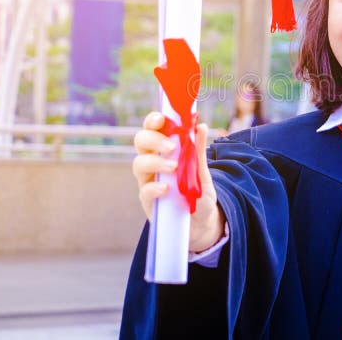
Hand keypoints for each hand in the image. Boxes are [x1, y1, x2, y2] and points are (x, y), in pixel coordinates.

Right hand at [132, 111, 225, 252]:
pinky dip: (154, 188)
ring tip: (173, 167)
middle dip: (153, 140)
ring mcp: (148, 181)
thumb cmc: (199, 193)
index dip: (153, 121)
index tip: (161, 118)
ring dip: (155, 162)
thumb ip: (198, 150)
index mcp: (164, 150)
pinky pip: (144, 190)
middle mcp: (152, 162)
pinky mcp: (148, 200)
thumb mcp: (203, 171)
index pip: (153, 129)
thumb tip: (201, 125)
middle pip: (141, 142)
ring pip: (138, 164)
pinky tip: (166, 189)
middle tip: (170, 146)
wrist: (201, 223)